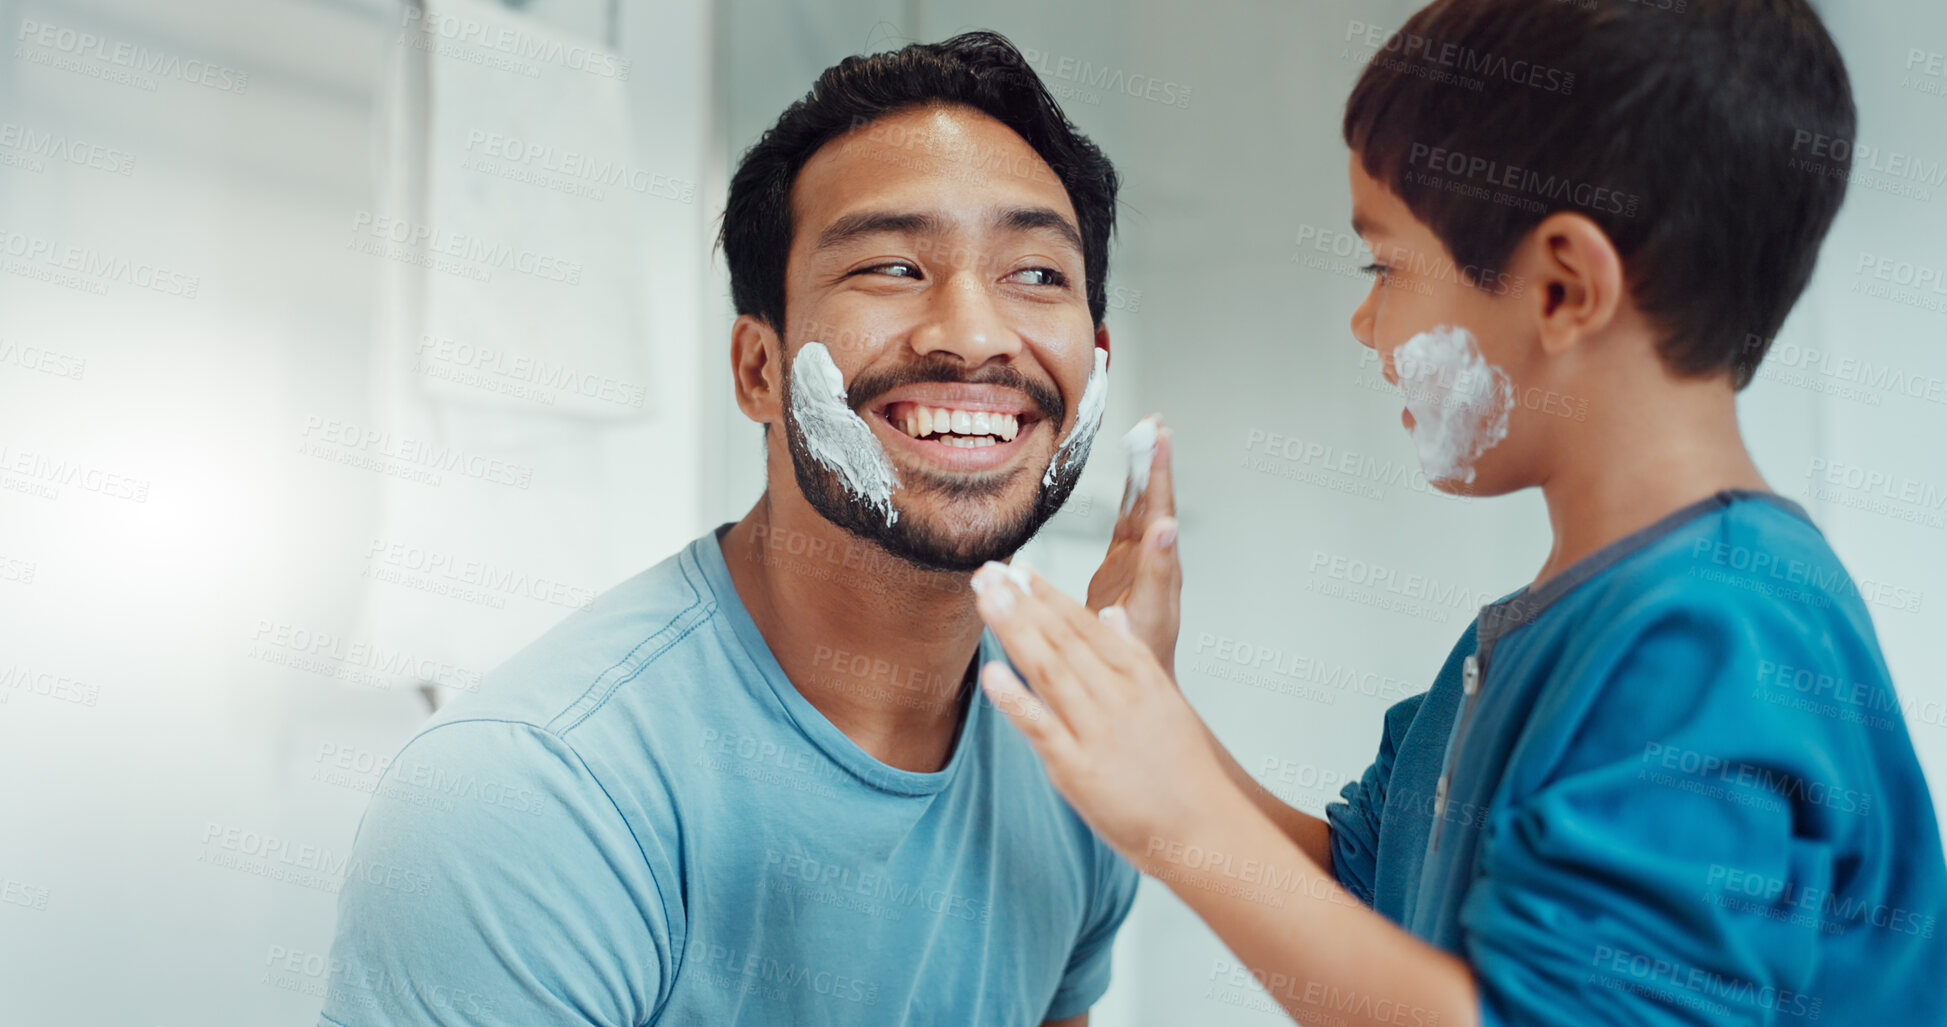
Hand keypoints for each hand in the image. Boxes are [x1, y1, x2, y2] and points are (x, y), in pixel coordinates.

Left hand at [972, 562, 1232, 869]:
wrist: (1205, 828)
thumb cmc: (1185, 770)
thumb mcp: (1166, 701)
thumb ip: (1134, 656)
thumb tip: (1112, 616)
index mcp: (1140, 675)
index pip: (1086, 625)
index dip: (1049, 595)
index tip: (1019, 570)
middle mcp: (1118, 696)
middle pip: (1062, 639)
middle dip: (1021, 602)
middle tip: (987, 573)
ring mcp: (1097, 731)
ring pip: (1049, 670)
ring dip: (1014, 631)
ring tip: (986, 600)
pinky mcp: (1078, 769)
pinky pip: (1041, 728)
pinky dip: (1015, 699)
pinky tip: (990, 673)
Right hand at [1085, 415, 1180, 674]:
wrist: (1132, 684)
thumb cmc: (1140, 663)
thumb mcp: (1141, 625)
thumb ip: (1147, 582)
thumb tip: (1155, 545)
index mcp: (1159, 574)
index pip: (1160, 519)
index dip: (1159, 479)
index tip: (1160, 440)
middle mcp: (1154, 563)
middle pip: (1155, 504)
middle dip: (1155, 465)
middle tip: (1155, 425)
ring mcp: (1138, 561)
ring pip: (1143, 507)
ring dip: (1145, 471)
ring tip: (1145, 433)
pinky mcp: (1121, 566)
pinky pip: (1127, 519)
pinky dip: (1129, 493)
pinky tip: (1130, 473)